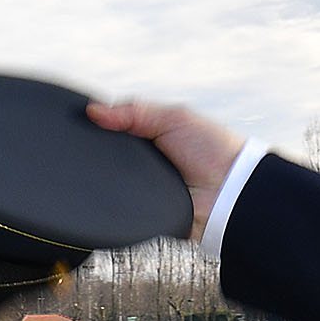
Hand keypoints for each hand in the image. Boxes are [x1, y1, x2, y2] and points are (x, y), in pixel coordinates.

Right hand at [87, 98, 250, 238]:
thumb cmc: (214, 151)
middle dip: (104, 149)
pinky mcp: (142, 210)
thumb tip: (94, 110)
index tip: (88, 118)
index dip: (102, 123)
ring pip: (111, 179)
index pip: (117, 128)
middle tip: (102, 143)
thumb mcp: (174, 117)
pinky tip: (120, 188)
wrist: (230, 193)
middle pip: (110, 154)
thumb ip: (135, 110)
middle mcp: (145, 161)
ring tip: (117, 166)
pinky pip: (121, 202)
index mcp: (152, 136)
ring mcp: (142, 186)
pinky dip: (118, 195)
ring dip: (110, 173)